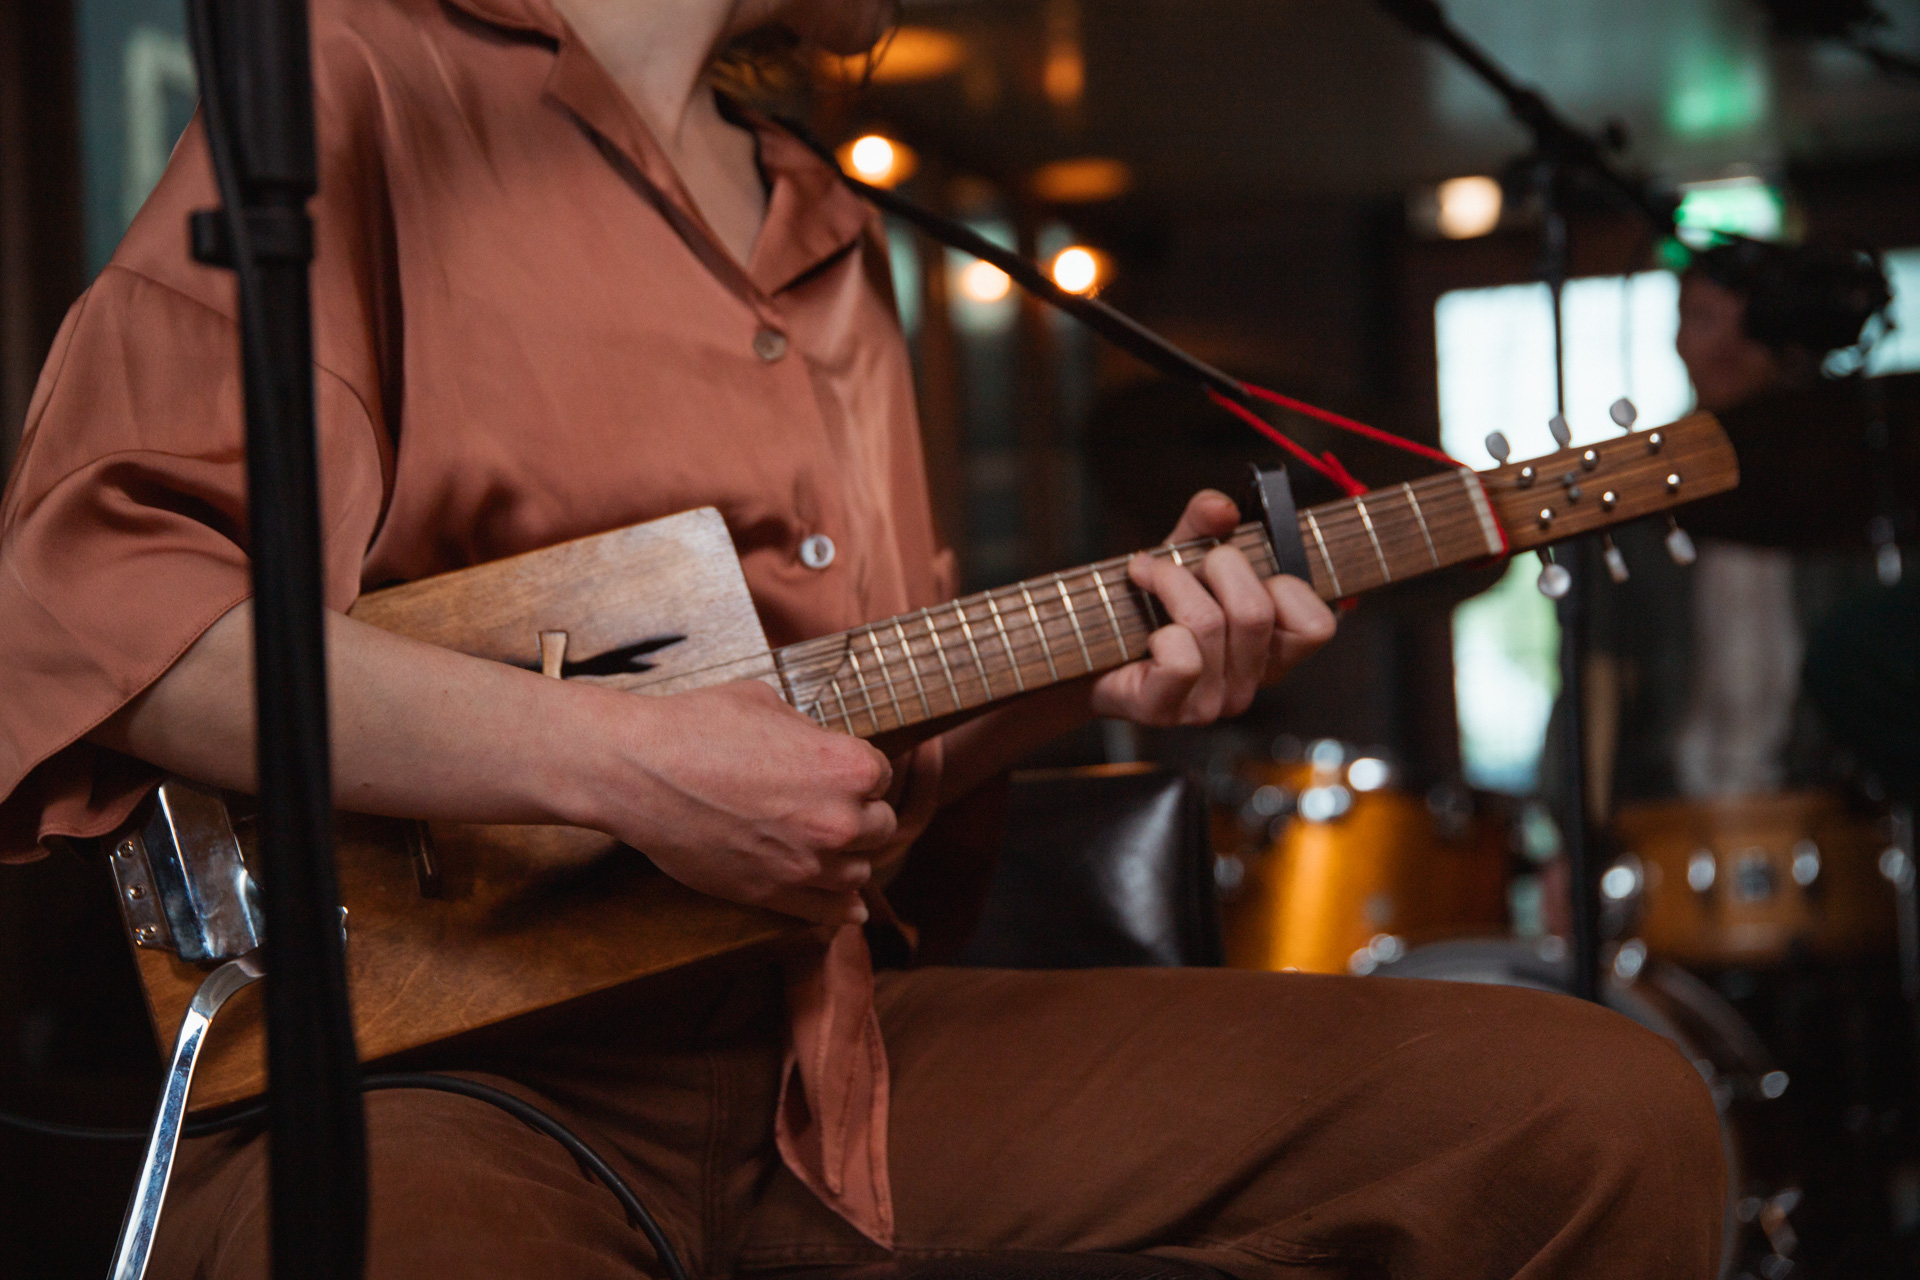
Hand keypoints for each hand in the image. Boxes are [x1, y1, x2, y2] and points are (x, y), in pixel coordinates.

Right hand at [572, 679, 896, 925]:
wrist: (639, 772)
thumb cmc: (698, 725)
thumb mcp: (767, 703)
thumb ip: (809, 732)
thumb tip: (818, 746)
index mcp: (847, 766)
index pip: (883, 774)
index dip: (860, 769)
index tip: (837, 770)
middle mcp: (839, 820)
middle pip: (881, 826)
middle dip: (861, 813)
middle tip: (832, 805)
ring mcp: (807, 865)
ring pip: (860, 872)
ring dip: (849, 858)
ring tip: (828, 846)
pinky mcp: (773, 895)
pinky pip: (829, 913)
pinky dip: (842, 909)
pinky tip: (851, 908)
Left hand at [1086, 490, 1336, 727]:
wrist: (1083, 648)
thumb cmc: (1144, 605)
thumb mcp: (1182, 554)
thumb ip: (1205, 524)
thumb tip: (1221, 507)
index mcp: (1269, 653)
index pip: (1317, 626)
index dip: (1285, 585)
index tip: (1241, 569)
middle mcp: (1248, 685)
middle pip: (1256, 612)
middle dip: (1215, 564)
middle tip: (1181, 560)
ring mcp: (1209, 704)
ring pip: (1210, 624)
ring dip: (1171, 582)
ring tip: (1146, 574)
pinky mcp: (1166, 709)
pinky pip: (1182, 660)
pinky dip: (1158, 628)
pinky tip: (1143, 630)